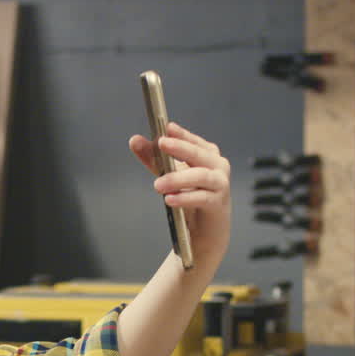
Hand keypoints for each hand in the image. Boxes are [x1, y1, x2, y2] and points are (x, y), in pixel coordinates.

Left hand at [128, 121, 231, 267]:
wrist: (205, 228)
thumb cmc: (190, 195)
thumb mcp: (168, 174)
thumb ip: (152, 157)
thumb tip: (135, 140)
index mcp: (206, 153)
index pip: (192, 140)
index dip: (180, 133)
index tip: (167, 127)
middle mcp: (217, 165)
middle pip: (198, 154)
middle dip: (179, 148)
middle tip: (161, 143)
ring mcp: (220, 184)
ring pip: (200, 176)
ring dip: (178, 178)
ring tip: (158, 184)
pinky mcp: (218, 204)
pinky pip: (201, 198)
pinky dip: (184, 198)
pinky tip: (169, 199)